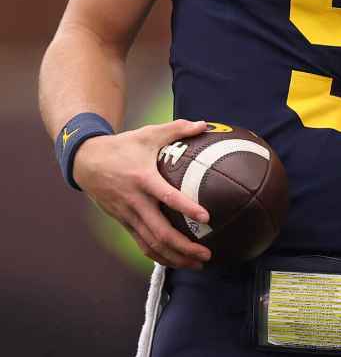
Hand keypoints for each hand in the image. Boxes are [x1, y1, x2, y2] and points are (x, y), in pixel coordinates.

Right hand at [73, 118, 211, 268]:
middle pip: (159, 232)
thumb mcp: (149, 133)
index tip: (207, 217)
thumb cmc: (123, 146)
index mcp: (143, 179)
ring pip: (151, 244)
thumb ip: (178, 128)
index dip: (186, 208)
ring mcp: (127, 216)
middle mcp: (135, 202)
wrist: (87, 161)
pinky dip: (159, 256)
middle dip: (184, 247)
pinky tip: (177, 261)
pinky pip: (142, 244)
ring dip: (174, 257)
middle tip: (207, 254)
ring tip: (197, 263)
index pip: (167, 197)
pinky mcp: (123, 223)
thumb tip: (205, 124)